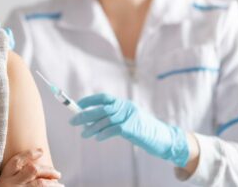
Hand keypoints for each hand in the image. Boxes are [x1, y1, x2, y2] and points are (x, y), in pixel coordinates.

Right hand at [0, 148, 63, 186]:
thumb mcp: (4, 181)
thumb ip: (15, 173)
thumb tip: (36, 165)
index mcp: (6, 175)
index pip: (17, 161)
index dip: (30, 154)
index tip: (41, 151)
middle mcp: (11, 183)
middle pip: (32, 170)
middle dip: (48, 170)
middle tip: (58, 173)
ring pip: (39, 184)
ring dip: (52, 183)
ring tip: (60, 185)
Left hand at [69, 93, 189, 166]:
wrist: (164, 139)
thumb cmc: (144, 132)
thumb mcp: (128, 121)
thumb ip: (113, 119)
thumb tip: (90, 121)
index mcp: (125, 104)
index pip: (104, 98)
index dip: (90, 101)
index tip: (78, 105)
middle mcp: (126, 107)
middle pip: (101, 109)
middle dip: (85, 114)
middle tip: (72, 120)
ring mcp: (130, 117)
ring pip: (105, 120)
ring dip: (92, 127)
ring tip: (84, 134)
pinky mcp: (133, 128)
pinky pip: (113, 129)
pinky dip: (103, 133)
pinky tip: (97, 138)